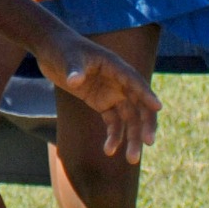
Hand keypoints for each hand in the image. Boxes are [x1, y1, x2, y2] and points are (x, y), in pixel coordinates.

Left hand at [41, 36, 160, 162]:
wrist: (51, 49)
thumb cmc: (61, 48)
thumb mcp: (67, 58)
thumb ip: (74, 69)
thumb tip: (75, 81)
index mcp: (115, 66)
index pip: (135, 81)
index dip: (147, 94)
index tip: (157, 108)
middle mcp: (119, 81)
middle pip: (139, 105)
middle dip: (145, 124)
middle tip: (147, 143)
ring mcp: (112, 93)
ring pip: (129, 118)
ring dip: (132, 138)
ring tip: (131, 159)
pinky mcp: (101, 102)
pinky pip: (113, 122)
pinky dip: (114, 136)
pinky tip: (110, 150)